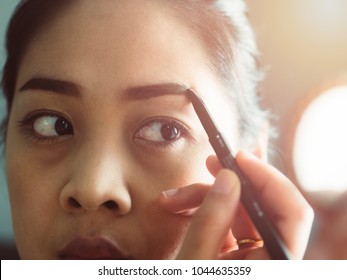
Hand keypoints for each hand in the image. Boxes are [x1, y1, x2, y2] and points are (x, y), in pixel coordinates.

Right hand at [159, 151, 313, 258]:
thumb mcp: (195, 260)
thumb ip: (213, 218)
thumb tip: (229, 177)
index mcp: (270, 264)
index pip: (292, 213)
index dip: (269, 178)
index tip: (239, 158)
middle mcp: (268, 258)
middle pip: (264, 205)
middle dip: (232, 182)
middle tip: (210, 163)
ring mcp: (253, 255)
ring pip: (241, 210)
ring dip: (206, 197)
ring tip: (174, 199)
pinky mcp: (236, 251)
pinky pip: (227, 220)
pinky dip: (204, 210)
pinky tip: (181, 208)